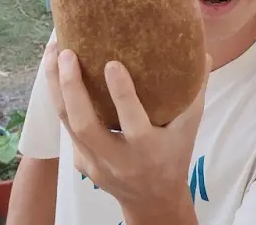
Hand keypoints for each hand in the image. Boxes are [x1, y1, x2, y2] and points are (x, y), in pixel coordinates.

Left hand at [44, 41, 210, 221]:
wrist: (152, 203)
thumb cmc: (173, 157)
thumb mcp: (189, 129)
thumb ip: (195, 93)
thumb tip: (204, 54)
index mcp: (147, 149)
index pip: (132, 121)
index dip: (121, 93)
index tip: (111, 62)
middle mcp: (117, 158)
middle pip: (85, 124)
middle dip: (71, 87)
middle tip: (65, 52)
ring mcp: (95, 163)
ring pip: (67, 124)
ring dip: (55, 88)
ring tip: (51, 54)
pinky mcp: (81, 163)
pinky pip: (66, 128)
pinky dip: (58, 100)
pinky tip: (55, 74)